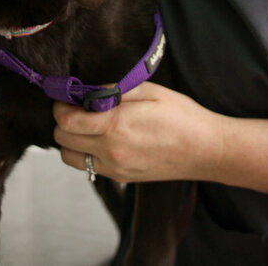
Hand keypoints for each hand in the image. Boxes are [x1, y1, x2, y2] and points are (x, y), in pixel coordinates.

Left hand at [53, 81, 222, 182]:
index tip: (67, 96)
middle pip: (62, 139)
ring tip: (88, 124)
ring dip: (71, 139)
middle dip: (63, 121)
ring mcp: (115, 168)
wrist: (206, 150)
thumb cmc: (182, 117)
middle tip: (77, 107)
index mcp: (116, 127)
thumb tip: (87, 90)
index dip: (60, 105)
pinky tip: (103, 137)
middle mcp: (110, 152)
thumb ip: (113, 90)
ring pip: (70, 157)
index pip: (66, 121)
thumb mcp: (149, 91)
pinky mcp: (121, 178)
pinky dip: (86, 151)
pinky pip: (89, 166)